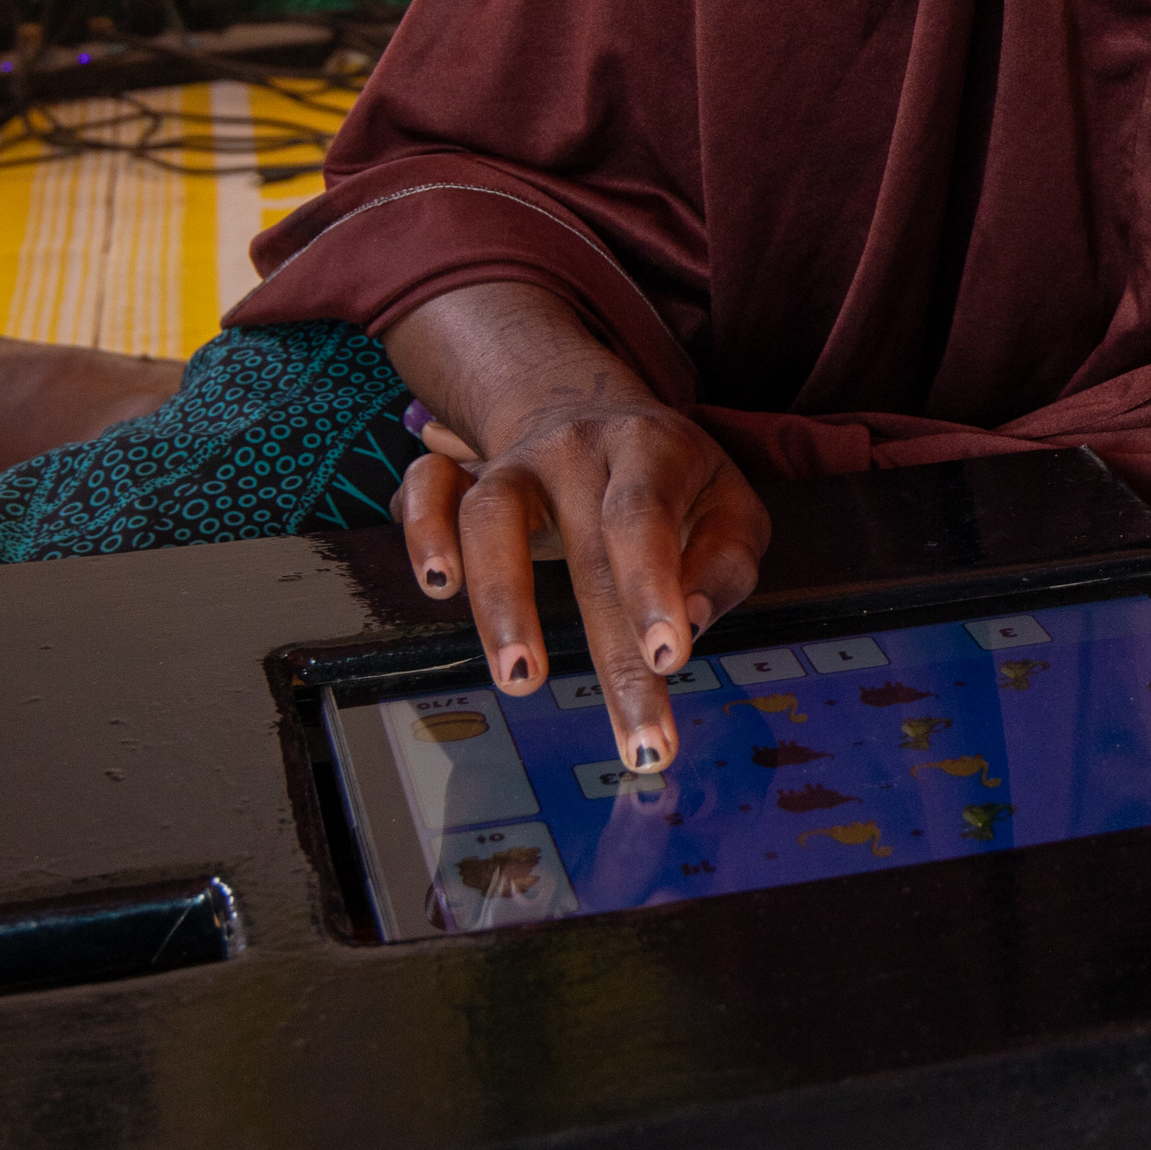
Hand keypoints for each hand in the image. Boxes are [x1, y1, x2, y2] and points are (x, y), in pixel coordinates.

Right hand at [387, 283, 769, 775]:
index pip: (644, 517)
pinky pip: (424, 489)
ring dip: (501, 601)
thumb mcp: (728, 505)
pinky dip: (421, 531)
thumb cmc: (672, 482)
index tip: (669, 659)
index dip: (653, 587)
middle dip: (610, 655)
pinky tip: (439, 586)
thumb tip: (693, 620)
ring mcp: (511, 461)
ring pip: (489, 515)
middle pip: (584, 548)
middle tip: (640, 743)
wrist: (586, 406)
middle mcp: (575, 450)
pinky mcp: (459, 474)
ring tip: (521, 678)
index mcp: (649, 450)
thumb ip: (724, 562)